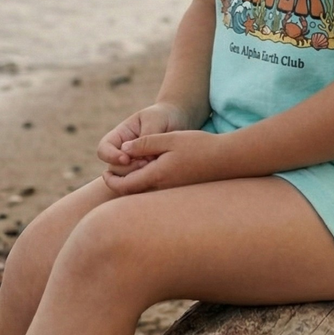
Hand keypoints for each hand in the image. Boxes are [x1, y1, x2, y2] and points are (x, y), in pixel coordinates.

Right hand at [96, 102, 192, 179]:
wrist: (177, 121)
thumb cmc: (162, 117)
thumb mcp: (154, 120)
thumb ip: (146, 137)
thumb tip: (142, 157)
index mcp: (119, 137)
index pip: (103, 150)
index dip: (111, 156)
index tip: (126, 158)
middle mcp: (122, 154)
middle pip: (113, 169)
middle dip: (128, 169)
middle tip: (146, 163)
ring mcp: (133, 166)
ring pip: (126, 180)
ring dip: (138, 176)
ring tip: (156, 166)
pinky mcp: (146, 175)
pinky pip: (141, 185)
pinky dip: (148, 182)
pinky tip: (161, 173)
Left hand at [100, 129, 226, 194]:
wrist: (228, 160)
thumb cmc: (199, 146)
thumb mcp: (170, 139)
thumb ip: (145, 144)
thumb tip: (123, 150)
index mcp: (157, 176)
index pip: (125, 186)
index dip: (111, 181)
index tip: (105, 171)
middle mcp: (163, 190)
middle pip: (133, 194)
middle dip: (119, 185)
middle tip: (111, 173)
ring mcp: (173, 194)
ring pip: (145, 195)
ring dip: (134, 185)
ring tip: (128, 171)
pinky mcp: (181, 192)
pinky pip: (157, 194)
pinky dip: (147, 186)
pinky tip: (150, 173)